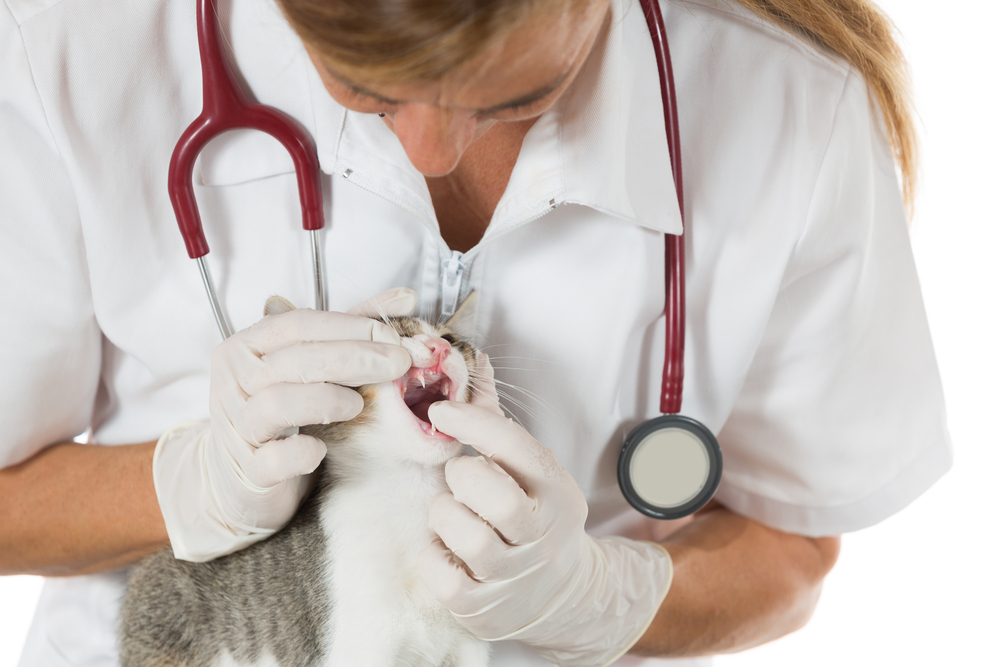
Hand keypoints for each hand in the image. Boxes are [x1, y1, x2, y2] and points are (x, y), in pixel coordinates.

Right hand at [153, 288, 415, 561]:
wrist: (243, 477)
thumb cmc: (284, 412)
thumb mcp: (313, 364)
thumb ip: (355, 329)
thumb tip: (405, 299)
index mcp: (248, 347)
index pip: (297, 324)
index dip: (348, 327)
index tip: (390, 335)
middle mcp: (235, 381)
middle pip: (295, 360)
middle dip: (354, 358)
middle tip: (398, 364)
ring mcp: (238, 427)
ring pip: (278, 403)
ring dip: (327, 400)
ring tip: (358, 405)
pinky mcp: (248, 471)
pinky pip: (272, 459)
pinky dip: (299, 453)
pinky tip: (321, 449)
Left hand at [419, 401, 673, 666]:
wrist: (562, 594)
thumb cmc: (535, 516)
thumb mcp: (532, 470)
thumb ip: (497, 421)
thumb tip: (477, 362)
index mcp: (555, 491)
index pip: (514, 446)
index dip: (472, 422)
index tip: (441, 412)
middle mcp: (539, 534)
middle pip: (493, 494)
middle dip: (462, 475)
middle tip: (458, 477)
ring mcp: (512, 574)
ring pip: (466, 534)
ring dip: (446, 515)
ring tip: (454, 514)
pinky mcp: (483, 608)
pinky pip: (443, 576)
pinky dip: (433, 556)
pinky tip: (445, 548)